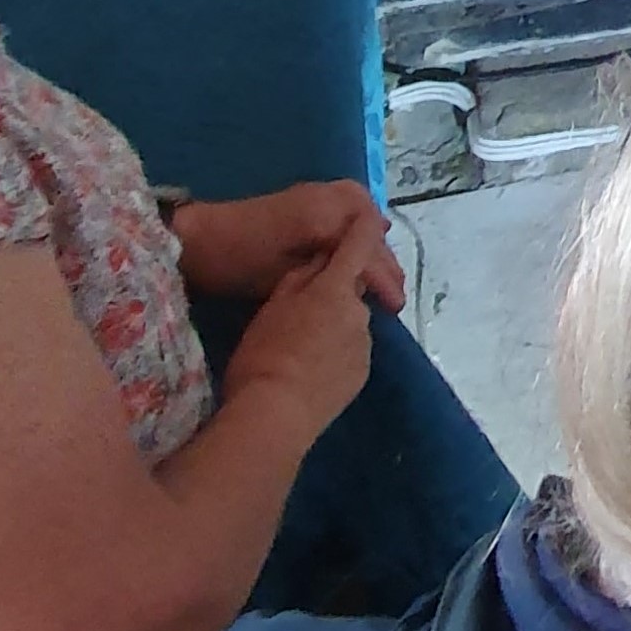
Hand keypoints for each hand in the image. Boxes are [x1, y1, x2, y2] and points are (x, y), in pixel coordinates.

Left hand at [170, 181, 404, 311]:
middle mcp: (328, 197)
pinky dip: (361, 225)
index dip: (384, 277)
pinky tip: (361, 247)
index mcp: (324, 217)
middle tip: (393, 292)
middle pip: (371, 224)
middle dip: (384, 258)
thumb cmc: (239, 264)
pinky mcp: (307, 196)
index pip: (367, 247)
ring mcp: (318, 192)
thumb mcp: (284, 277)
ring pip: (363, 210)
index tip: (393, 306)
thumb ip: (325, 274)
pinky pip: (349, 205)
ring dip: (374, 239)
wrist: (201, 238)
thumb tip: (359, 283)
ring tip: (382, 271)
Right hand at [218, 242, 376, 441]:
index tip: (366, 217)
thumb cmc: (264, 354)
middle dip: (335, 294)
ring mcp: (365, 344)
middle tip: (302, 314)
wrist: (275, 413)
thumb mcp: (272, 307)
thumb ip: (301, 278)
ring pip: (351, 323)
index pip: (357, 245)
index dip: (362, 228)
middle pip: (352, 291)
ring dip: (336, 326)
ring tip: (302, 349)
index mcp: (335, 288)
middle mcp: (359, 311)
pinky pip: (352, 352)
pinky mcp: (363, 374)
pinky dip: (337, 354)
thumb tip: (323, 258)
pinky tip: (312, 371)